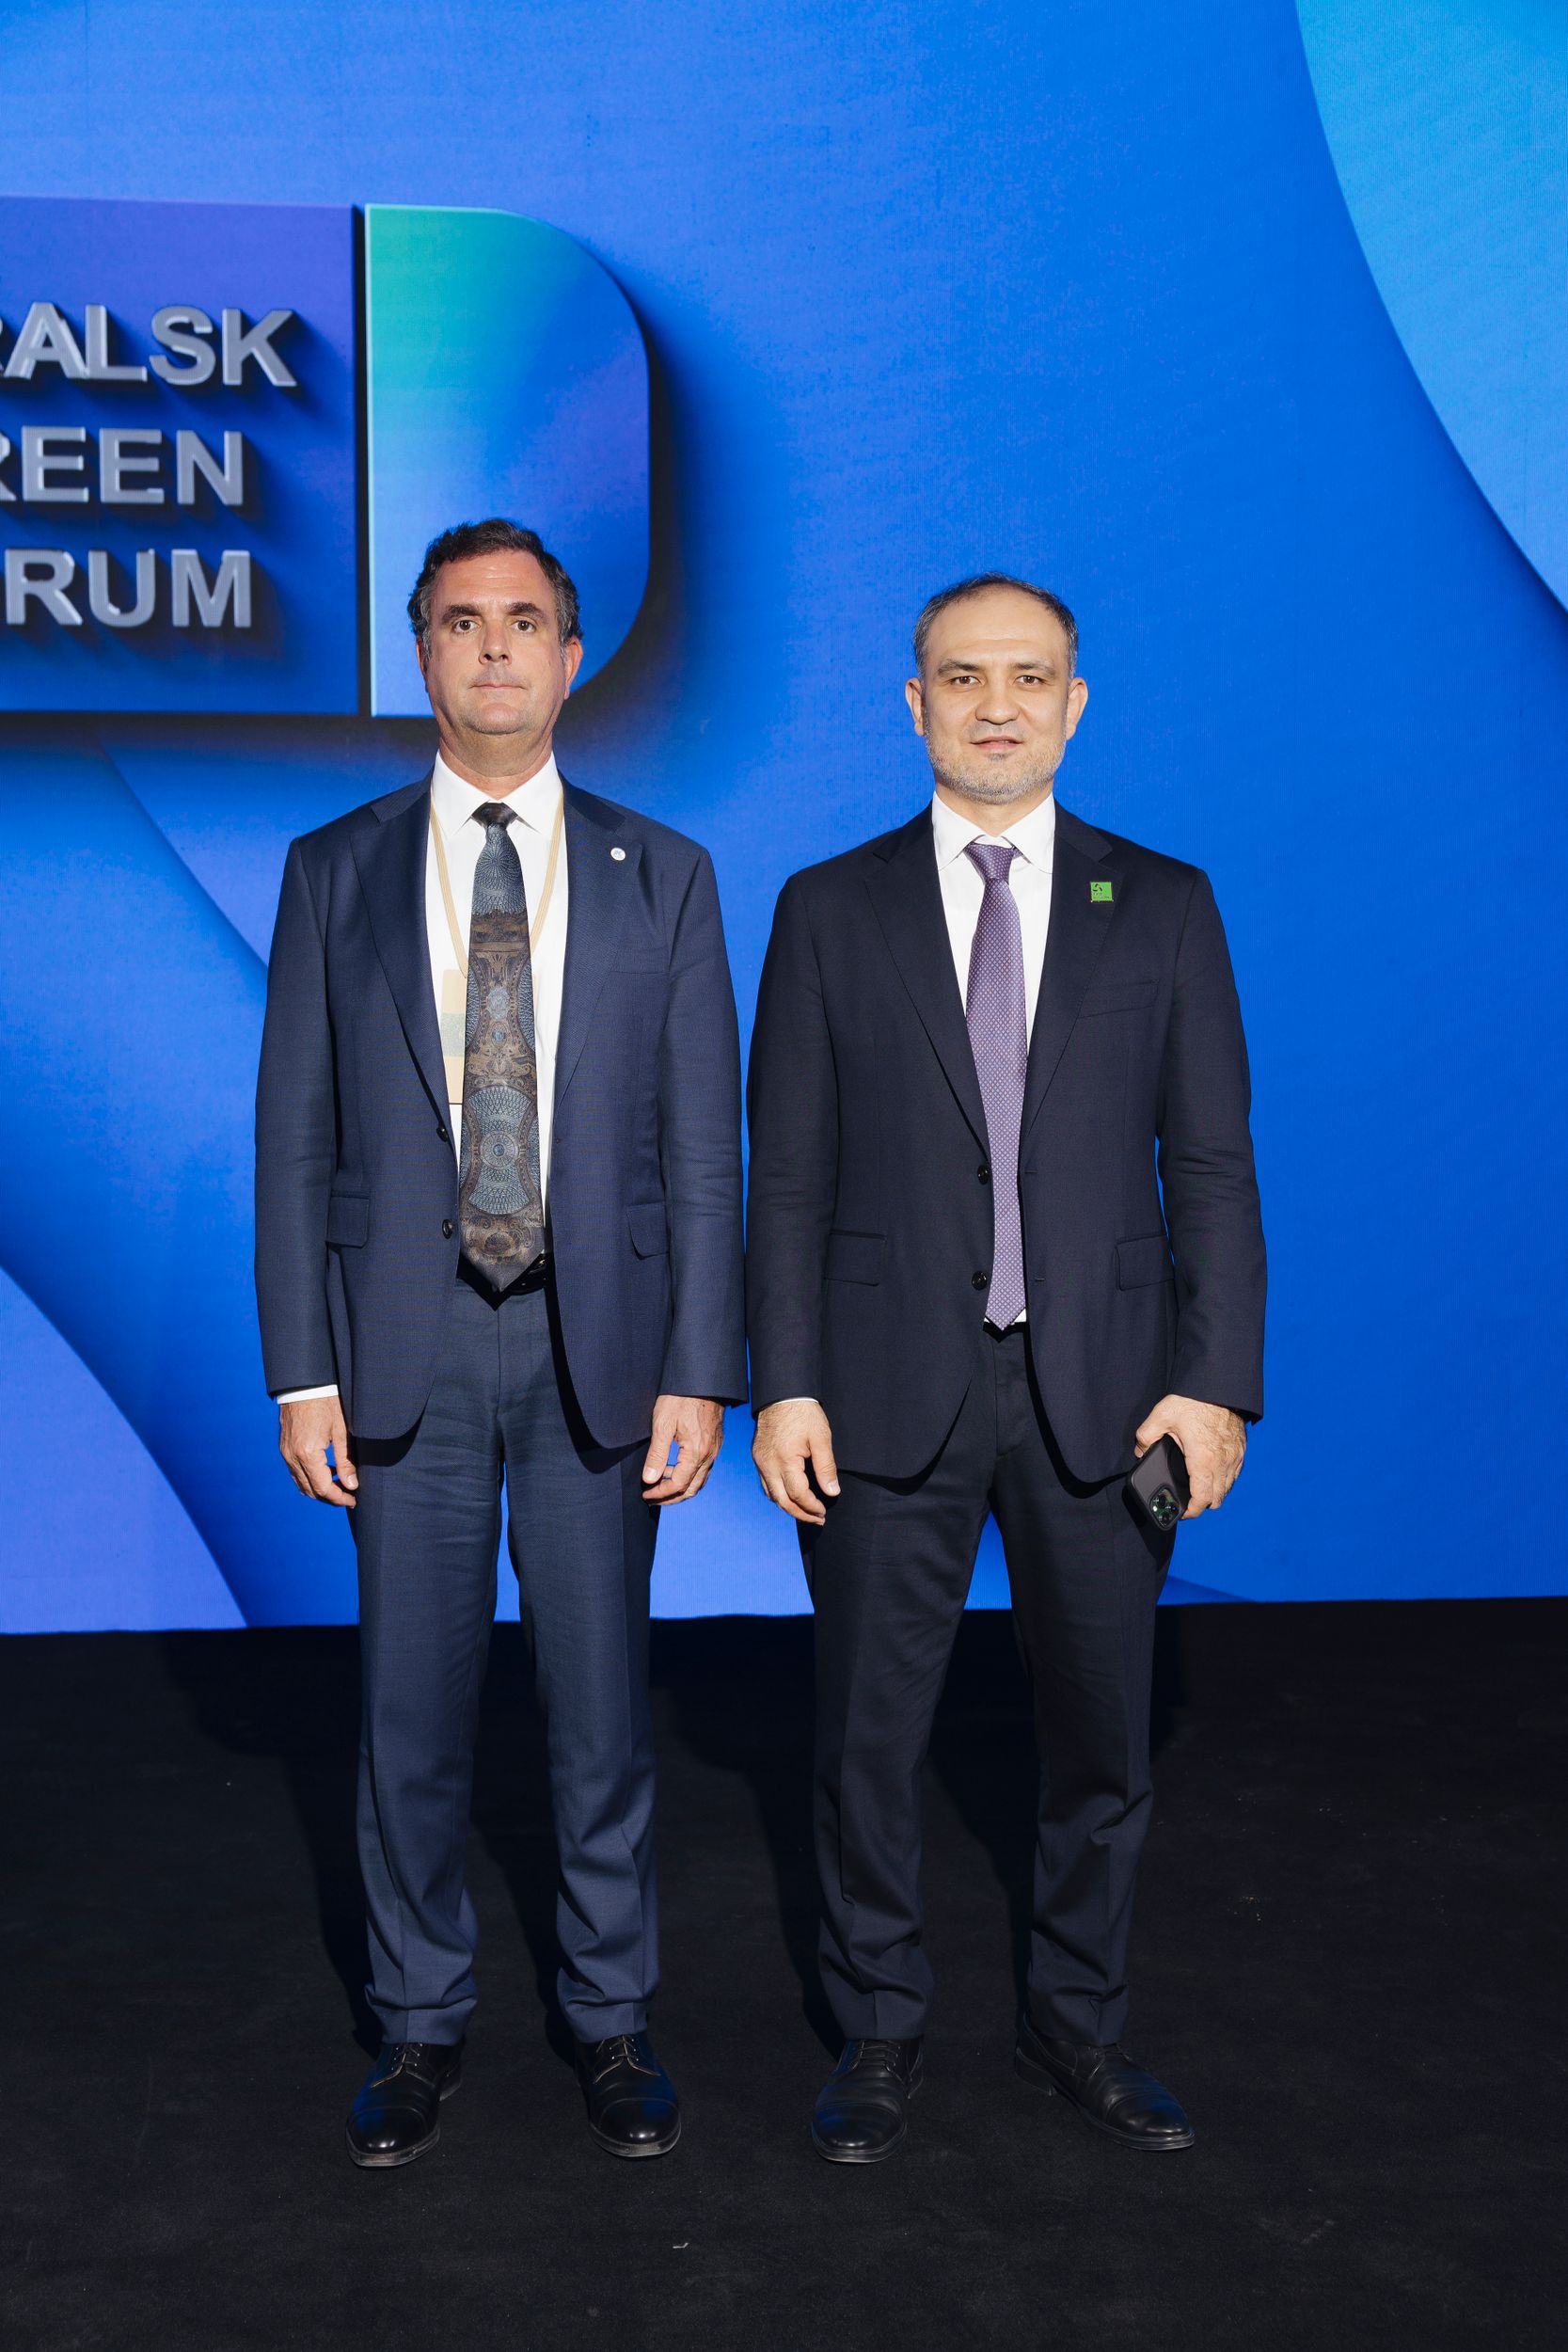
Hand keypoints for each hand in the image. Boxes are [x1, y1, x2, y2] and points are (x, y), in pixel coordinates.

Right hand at [279, 1395, 357, 1507]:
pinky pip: (295, 1472)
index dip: (339, 1498)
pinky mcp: (284, 1447)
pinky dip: (310, 1478)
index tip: (353, 1500)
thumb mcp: (341, 1431)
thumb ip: (346, 1461)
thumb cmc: (326, 1402)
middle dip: (330, 1498)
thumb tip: (352, 1485)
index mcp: (308, 1454)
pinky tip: (326, 1472)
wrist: (304, 1383)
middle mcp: (292, 1457)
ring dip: (319, 1489)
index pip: (323, 1489)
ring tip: (340, 1486)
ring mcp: (286, 1452)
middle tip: (349, 1496)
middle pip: (311, 1490)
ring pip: (301, 1483)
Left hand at [642, 1396, 723, 1502]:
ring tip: (661, 1486)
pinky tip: (675, 1470)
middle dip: (671, 1497)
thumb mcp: (662, 1424)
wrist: (702, 1379)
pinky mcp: (715, 1443)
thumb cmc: (681, 1398)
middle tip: (652, 1498)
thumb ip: (657, 1454)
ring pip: (700, 1480)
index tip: (646, 1494)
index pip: (679, 1485)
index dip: (661, 1493)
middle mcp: (709, 1455)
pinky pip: (704, 1469)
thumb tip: (649, 1479)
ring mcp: (715, 1449)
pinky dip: (689, 1477)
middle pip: (692, 1488)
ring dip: (681, 1488)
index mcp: (697, 1452)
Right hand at [753, 1398, 839, 1525]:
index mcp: (784, 1460)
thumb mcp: (821, 1438)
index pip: (798, 1494)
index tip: (824, 1511)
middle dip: (800, 1513)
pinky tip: (790, 1495)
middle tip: (817, 1519)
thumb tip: (832, 1492)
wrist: (782, 1393)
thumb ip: (826, 1467)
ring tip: (806, 1511)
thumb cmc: (803, 1413)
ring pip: (771, 1494)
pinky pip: (765, 1483)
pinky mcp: (758, 1456)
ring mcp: (760, 1461)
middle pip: (781, 1501)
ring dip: (788, 1506)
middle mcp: (768, 1464)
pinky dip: (778, 1494)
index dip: (812, 1507)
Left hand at [1134, 1394, 1245, 1518]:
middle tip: (1187, 1501)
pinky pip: (1235, 1475)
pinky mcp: (1241, 1450)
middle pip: (1217, 1499)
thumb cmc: (1193, 1400)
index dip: (1191, 1511)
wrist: (1219, 1384)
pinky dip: (1224, 1480)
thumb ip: (1145, 1437)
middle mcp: (1223, 1463)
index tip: (1182, 1513)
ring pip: (1227, 1488)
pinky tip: (1211, 1473)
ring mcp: (1235, 1457)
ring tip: (1198, 1488)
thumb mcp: (1161, 1416)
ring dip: (1214, 1493)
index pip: (1202, 1499)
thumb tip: (1139, 1451)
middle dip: (1202, 1505)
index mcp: (1203, 1460)